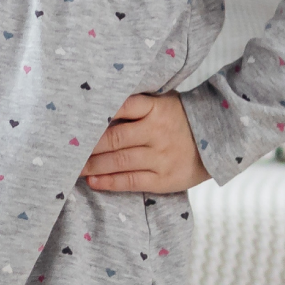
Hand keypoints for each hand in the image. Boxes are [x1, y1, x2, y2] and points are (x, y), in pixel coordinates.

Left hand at [77, 93, 209, 193]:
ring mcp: (161, 157)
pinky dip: (109, 182)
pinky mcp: (165, 179)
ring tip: (72, 166)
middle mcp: (157, 132)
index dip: (96, 115)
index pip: (121, 107)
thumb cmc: (180, 118)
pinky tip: (92, 180)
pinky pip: (131, 181)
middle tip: (64, 149)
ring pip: (119, 161)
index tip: (74, 121)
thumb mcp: (163, 103)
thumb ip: (135, 106)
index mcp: (156, 108)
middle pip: (113, 139)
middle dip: (86, 146)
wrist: (220, 140)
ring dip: (92, 165)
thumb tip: (96, 110)